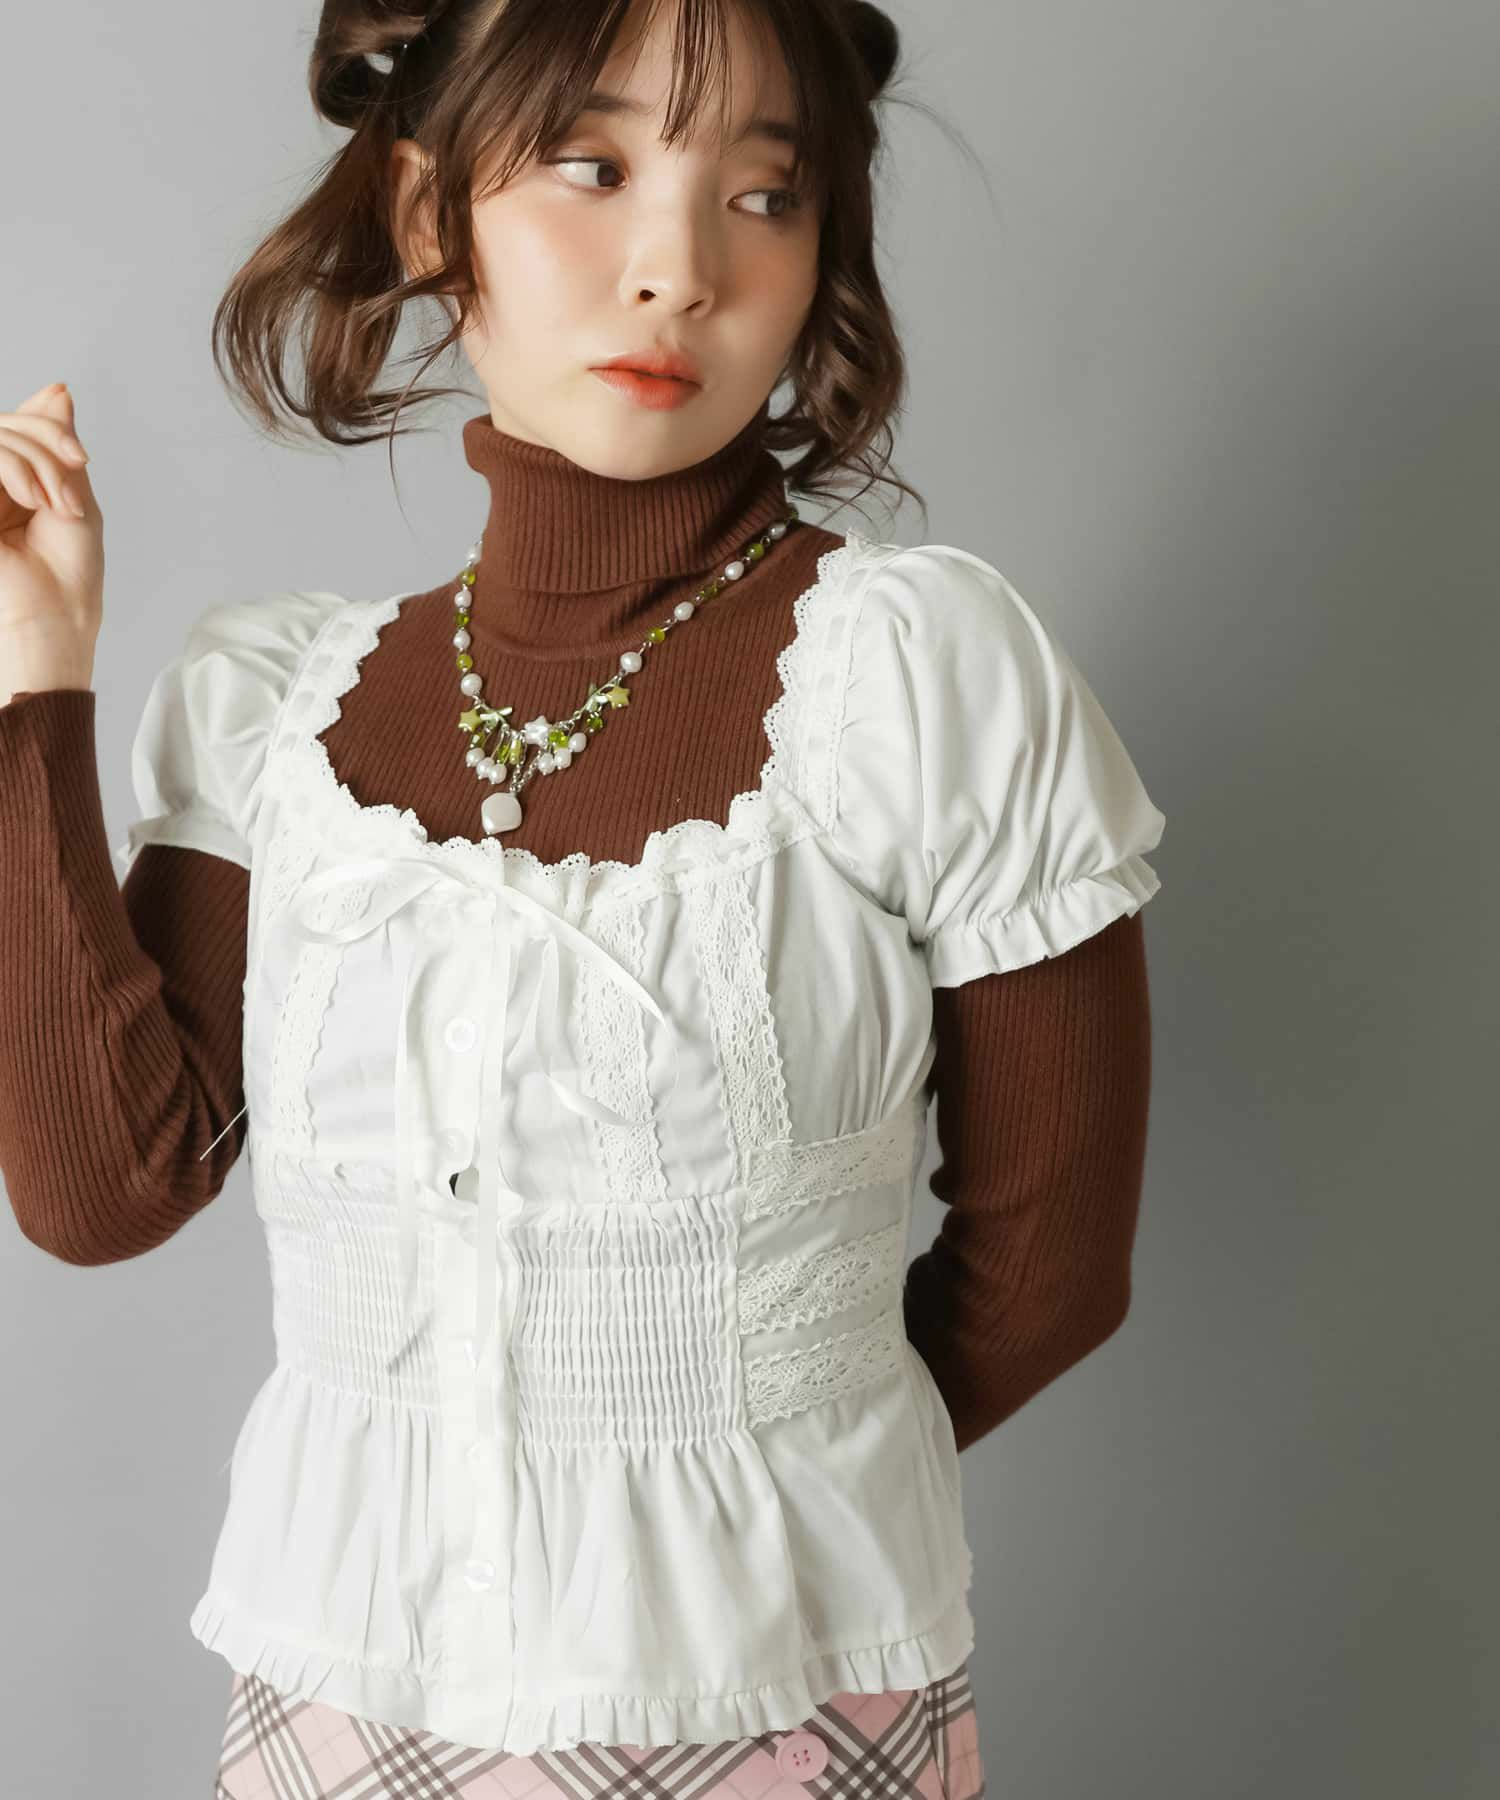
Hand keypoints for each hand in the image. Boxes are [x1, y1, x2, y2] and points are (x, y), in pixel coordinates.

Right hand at [0, 381, 102, 700]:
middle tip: (67, 495)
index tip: (80, 460)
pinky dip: (12, 467)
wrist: (49, 621)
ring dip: (32, 461)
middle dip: (45, 447)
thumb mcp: (74, 500)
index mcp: (17, 482)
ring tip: (52, 503)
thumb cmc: (67, 576)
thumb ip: (57, 448)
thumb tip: (56, 390)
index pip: (20, 427)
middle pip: (6, 425)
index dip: (49, 429)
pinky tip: (32, 500)